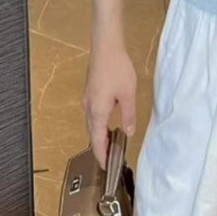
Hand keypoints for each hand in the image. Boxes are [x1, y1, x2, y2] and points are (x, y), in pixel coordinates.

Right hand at [81, 41, 136, 170]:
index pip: (97, 140)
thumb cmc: (117, 69)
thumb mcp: (128, 94)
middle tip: (110, 158)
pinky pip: (92, 114)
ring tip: (111, 144)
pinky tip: (108, 121)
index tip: (106, 167)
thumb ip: (128, 115)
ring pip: (91, 123)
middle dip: (100, 147)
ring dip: (99, 135)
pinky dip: (99, 123)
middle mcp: (89, 108)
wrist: (106, 48)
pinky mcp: (90, 92)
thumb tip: (128, 132)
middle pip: (92, 133)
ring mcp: (88, 100)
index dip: (101, 155)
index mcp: (97, 111)